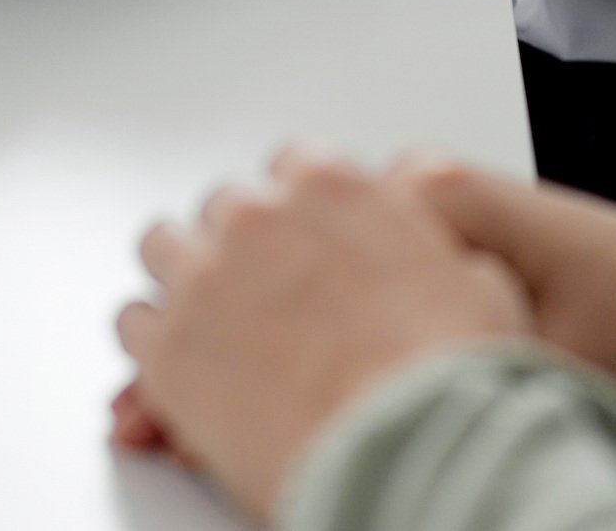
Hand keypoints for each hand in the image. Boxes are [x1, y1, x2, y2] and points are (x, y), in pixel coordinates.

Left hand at [115, 147, 529, 521]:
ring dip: (183, 277)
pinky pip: (133, 323)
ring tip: (208, 319)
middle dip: (239, 245)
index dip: (296, 210)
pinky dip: (153, 341)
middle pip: (223, 208)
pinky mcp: (168, 348)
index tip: (300, 236)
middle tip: (261, 291)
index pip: (293, 167)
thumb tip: (453, 277)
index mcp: (334, 188)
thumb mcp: (482, 293)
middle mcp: (259, 221)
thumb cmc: (447, 380)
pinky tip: (179, 365)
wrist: (411, 448)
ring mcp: (204, 279)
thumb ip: (443, 263)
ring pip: (162, 249)